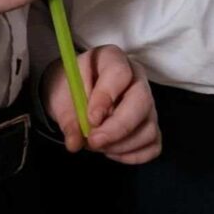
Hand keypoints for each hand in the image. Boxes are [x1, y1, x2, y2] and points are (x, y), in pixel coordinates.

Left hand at [42, 45, 160, 163]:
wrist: (75, 93)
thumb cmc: (70, 87)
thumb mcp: (61, 96)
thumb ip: (68, 118)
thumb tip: (75, 143)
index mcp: (112, 58)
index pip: (120, 72)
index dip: (106, 96)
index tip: (90, 119)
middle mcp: (136, 76)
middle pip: (142, 100)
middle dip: (118, 127)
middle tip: (94, 142)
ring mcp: (148, 101)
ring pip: (149, 127)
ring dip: (121, 145)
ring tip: (97, 145)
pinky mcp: (150, 123)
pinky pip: (153, 144)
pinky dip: (132, 155)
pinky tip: (111, 151)